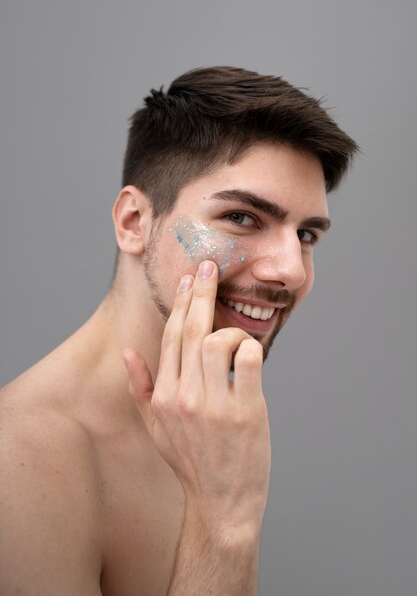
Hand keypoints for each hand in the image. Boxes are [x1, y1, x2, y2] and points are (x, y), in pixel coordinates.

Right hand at [123, 260, 270, 535]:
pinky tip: (249, 352)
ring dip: (230, 329)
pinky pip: (247, 360)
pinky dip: (250, 347)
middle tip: (210, 265)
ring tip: (236, 336)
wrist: (221, 503)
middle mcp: (183, 396)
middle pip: (192, 330)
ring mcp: (214, 404)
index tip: (190, 278)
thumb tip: (127, 351)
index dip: (182, 303)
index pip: (171, 336)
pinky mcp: (245, 412)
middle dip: (202, 292)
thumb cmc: (191, 462)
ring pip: (218, 341)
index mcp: (162, 396)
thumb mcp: (156, 427)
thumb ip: (140, 387)